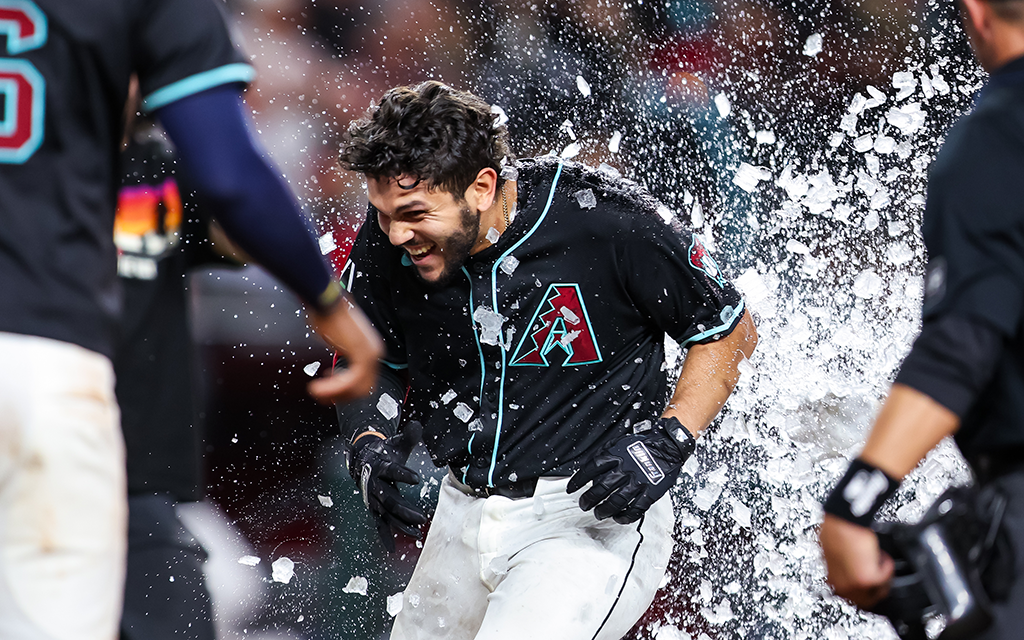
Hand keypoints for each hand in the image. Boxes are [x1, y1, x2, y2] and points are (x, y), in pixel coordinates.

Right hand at [307, 296, 383, 402]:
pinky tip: (319, 387)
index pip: (364, 380)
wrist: (325, 300)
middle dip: (340, 396)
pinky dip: (333, 389)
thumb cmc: (327, 314)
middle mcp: (375, 352)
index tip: (328, 387)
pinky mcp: (362, 355)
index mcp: (371, 348)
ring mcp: (371, 354)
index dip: (344, 389)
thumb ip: (342, 353)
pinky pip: (350, 382)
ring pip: (357, 389)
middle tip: (322, 395)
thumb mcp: (337, 339)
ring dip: (334, 394)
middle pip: (363, 389)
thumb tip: (336, 368)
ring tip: (317, 392)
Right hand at [349, 426, 427, 551]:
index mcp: (379, 467)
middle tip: (422, 517)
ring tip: (416, 532)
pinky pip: (380, 524)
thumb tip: (416, 425)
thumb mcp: (396, 442)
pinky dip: (385, 537)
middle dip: (405, 510)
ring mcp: (373, 499)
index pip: (392, 471)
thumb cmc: (384, 451)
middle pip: (390, 500)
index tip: (417, 477)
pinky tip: (392, 550)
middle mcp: (374, 486)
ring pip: (387, 515)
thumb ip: (408, 435)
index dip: (403, 474)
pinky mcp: (375, 508)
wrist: (362, 460)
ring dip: (401, 524)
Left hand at [567, 417, 694, 523]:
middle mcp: (625, 469)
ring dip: (604, 510)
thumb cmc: (642, 445)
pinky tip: (619, 518)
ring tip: (598, 514)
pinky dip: (626, 517)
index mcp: (616, 456)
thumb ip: (604, 454)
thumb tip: (588, 467)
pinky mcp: (650, 492)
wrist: (667, 446)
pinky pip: (636, 509)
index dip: (578, 480)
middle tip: (584, 505)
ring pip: (617, 502)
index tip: (571, 488)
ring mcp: (638, 482)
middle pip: (601, 488)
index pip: (591, 469)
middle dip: (589, 499)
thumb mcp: (619, 443)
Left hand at [820, 514, 893, 608]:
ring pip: (879, 591)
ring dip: (883, 575)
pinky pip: (886, 578)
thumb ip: (844, 566)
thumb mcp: (836, 553)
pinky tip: (880, 553)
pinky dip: (887, 565)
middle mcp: (841, 586)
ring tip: (879, 559)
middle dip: (877, 585)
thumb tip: (854, 567)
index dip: (867, 589)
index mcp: (832, 580)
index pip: (854, 596)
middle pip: (868, 599)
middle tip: (882, 570)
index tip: (874, 581)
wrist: (841, 521)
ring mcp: (854, 585)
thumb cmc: (836, 529)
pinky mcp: (867, 579)